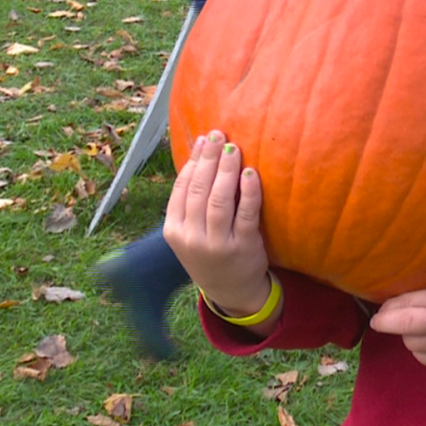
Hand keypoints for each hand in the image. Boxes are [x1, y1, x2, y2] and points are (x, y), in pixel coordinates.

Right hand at [163, 130, 271, 317]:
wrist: (231, 291)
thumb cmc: (210, 253)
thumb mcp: (189, 233)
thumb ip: (191, 203)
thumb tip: (202, 157)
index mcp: (174, 231)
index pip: (181, 189)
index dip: (193, 161)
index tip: (204, 139)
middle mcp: (192, 237)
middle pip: (199, 190)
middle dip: (209, 159)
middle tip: (219, 134)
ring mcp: (217, 244)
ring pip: (219, 200)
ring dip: (226, 170)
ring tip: (233, 147)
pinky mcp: (243, 246)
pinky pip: (246, 213)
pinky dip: (249, 191)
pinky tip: (251, 173)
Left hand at [369, 284, 425, 371]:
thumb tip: (391, 305)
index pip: (413, 302)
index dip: (392, 306)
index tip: (380, 309)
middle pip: (409, 325)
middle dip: (387, 323)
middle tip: (377, 322)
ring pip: (412, 343)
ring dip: (408, 335)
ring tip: (419, 328)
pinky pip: (421, 356)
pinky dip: (419, 348)